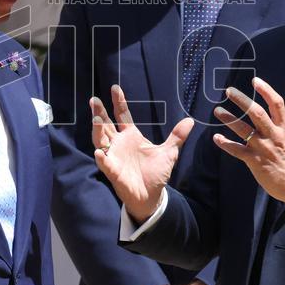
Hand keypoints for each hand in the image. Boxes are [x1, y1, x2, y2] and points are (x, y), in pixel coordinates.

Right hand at [91, 85, 193, 222]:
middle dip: (99, 112)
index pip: (122, 115)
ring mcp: (114, 156)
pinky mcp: (113, 171)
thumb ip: (177, 137)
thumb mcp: (169, 153)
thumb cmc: (156, 173)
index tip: (115, 88)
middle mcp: (119, 144)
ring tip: (96, 118)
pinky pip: (105, 163)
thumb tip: (190, 120)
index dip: (118, 102)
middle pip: (106, 124)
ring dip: (97, 130)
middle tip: (94, 99)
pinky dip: (102, 158)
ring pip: (101, 140)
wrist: (151, 196)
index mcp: (131, 136)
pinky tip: (99, 152)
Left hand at [212, 77, 284, 208]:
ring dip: (230, 120)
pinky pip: (238, 150)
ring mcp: (263, 148)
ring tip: (217, 111)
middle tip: (229, 91)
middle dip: (243, 101)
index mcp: (283, 127)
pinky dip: (226, 144)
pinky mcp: (254, 161)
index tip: (255, 80)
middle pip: (258, 114)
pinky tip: (216, 138)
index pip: (276, 104)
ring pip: (245, 130)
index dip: (266, 91)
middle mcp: (273, 135)